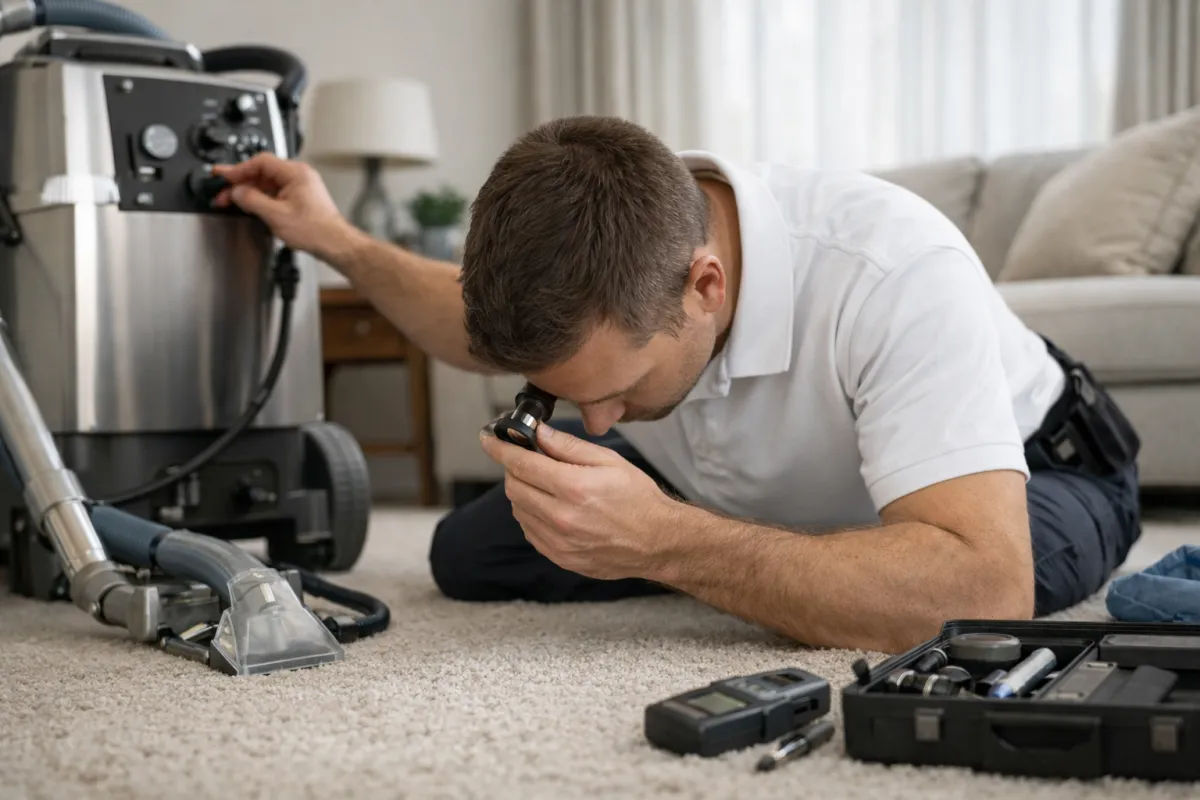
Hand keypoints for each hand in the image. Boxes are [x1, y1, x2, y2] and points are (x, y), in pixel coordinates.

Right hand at [211, 153, 361, 263]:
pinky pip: (275, 193)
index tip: (222, 176)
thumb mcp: (276, 215)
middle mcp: (299, 176)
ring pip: (267, 183)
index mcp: (295, 173)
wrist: (336, 244)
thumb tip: (236, 192)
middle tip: (221, 191)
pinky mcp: (300, 199)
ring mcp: (300, 187)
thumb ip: (252, 200)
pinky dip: (260, 198)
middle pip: (262, 172)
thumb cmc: (316, 230)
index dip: (238, 169)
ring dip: (249, 191)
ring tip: (231, 201)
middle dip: (240, 182)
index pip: (260, 162)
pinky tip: (250, 206)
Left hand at [480, 423, 681, 579]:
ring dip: (523, 492)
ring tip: (547, 485)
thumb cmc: (637, 499)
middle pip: (514, 486)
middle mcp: (562, 517)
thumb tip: (538, 434)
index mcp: (574, 487)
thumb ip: (568, 446)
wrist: (656, 542)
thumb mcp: (608, 461)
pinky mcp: (559, 556)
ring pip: (519, 509)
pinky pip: (529, 530)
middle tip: (529, 460)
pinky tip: (552, 507)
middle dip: (515, 468)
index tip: (487, 438)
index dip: (499, 448)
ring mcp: (558, 541)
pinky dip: (532, 514)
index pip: (521, 464)